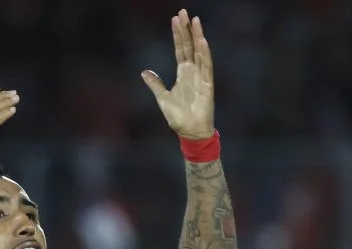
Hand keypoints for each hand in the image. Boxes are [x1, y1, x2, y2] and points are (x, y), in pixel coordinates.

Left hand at [142, 9, 214, 138]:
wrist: (189, 132)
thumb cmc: (179, 117)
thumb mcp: (162, 98)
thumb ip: (155, 84)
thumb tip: (144, 72)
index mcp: (183, 73)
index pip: (180, 49)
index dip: (178, 34)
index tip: (175, 19)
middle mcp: (193, 72)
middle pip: (189, 46)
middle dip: (187, 29)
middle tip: (184, 12)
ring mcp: (201, 77)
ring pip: (199, 52)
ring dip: (197, 36)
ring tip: (195, 20)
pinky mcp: (207, 85)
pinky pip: (207, 67)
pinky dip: (205, 54)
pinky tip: (203, 41)